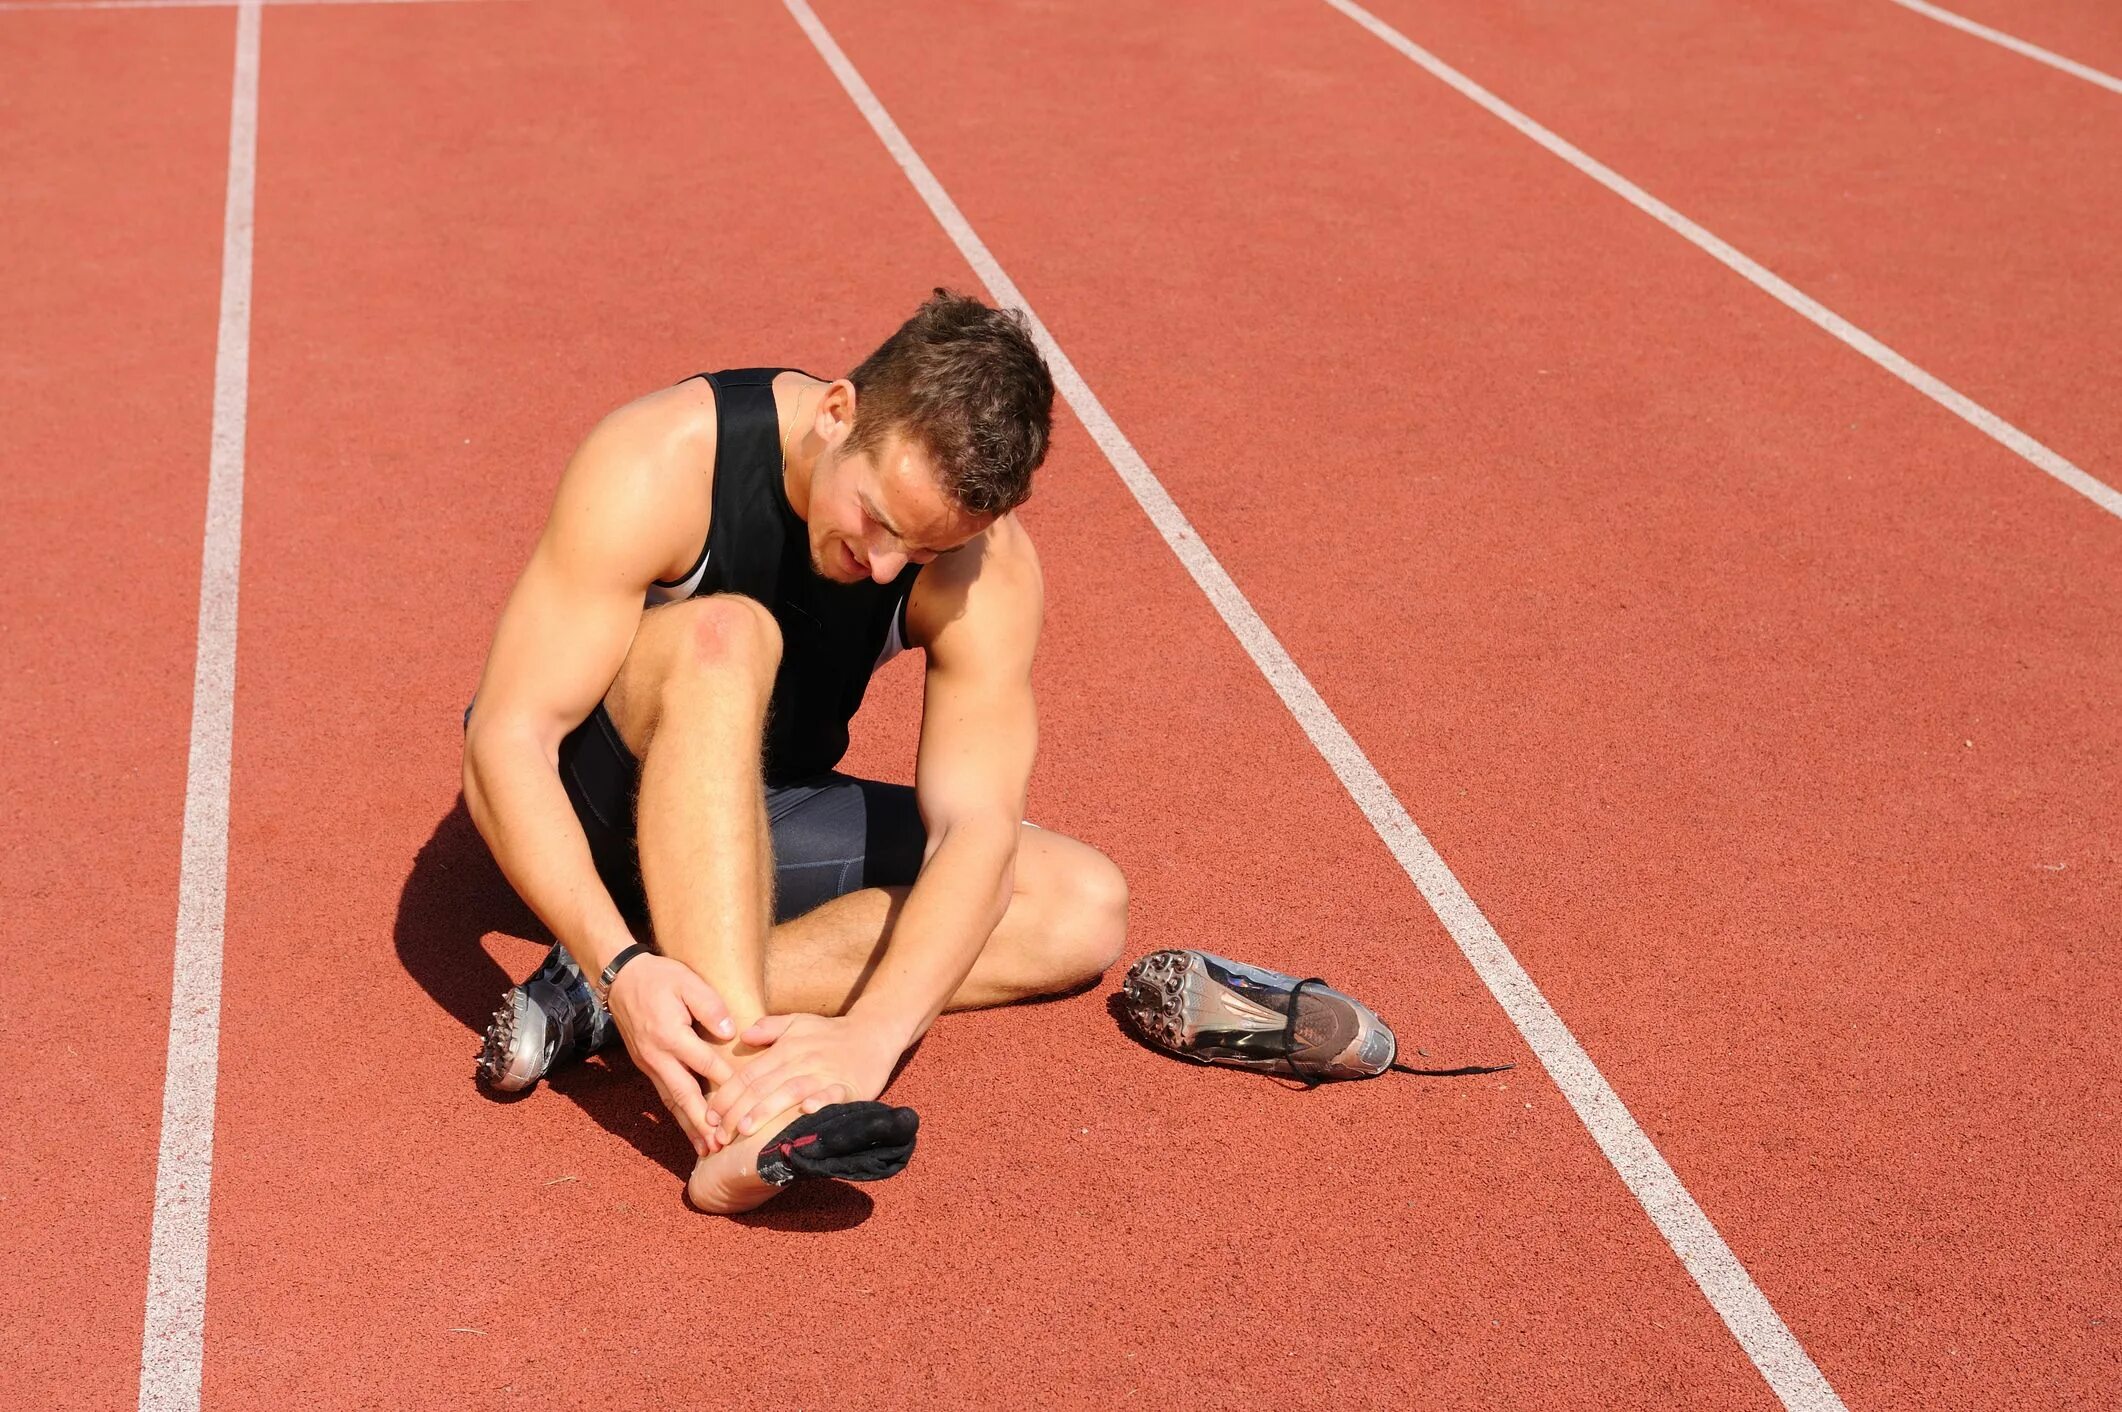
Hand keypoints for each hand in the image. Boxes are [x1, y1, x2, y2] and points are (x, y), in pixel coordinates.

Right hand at [604, 953, 737, 1158]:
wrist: (621, 979)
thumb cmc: (659, 977)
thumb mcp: (687, 981)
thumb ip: (709, 1005)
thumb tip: (730, 1032)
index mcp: (670, 1035)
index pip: (704, 1063)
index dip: (726, 1083)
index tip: (745, 1101)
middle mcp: (657, 1056)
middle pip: (683, 1095)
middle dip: (702, 1123)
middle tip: (720, 1145)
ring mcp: (649, 1064)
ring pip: (671, 1102)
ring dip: (688, 1127)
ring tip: (706, 1150)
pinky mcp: (646, 1067)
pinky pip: (663, 1096)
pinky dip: (677, 1116)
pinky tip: (689, 1130)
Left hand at [707, 1013, 904, 1142]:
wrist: (873, 1033)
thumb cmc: (831, 1033)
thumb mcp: (798, 1022)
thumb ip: (770, 1028)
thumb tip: (743, 1036)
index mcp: (786, 1049)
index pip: (749, 1074)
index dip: (727, 1095)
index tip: (709, 1116)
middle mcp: (801, 1060)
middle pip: (763, 1086)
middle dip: (738, 1112)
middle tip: (719, 1135)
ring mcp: (824, 1073)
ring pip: (790, 1091)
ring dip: (767, 1111)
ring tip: (746, 1130)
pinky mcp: (848, 1085)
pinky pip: (832, 1093)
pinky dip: (820, 1101)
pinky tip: (807, 1111)